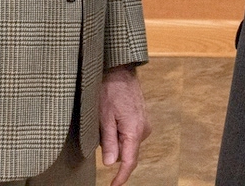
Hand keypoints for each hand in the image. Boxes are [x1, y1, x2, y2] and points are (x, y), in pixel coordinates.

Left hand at [98, 65, 150, 185]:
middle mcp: (143, 129)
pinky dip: (119, 131)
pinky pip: (129, 133)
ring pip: (127, 142)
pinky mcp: (141, 118)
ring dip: (115, 138)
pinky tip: (111, 117)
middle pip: (127, 152)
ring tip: (105, 118)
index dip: (121, 177)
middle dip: (113, 149)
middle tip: (100, 129)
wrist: (120, 69)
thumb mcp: (103, 117)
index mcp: (134, 131)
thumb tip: (110, 163)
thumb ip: (108, 142)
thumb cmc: (110, 90)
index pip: (129, 162)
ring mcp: (144, 123)